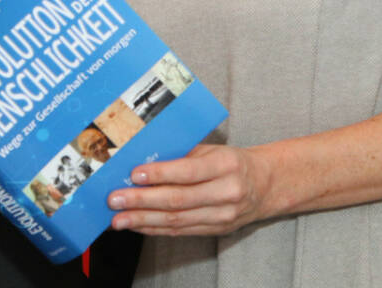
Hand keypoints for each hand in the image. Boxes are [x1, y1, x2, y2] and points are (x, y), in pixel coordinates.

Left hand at [107, 144, 273, 235]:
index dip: (160, 174)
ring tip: (119, 219)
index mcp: (226, 164)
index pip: (189, 171)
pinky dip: (156, 229)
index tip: (134, 174)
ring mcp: (223, 215)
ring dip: (143, 220)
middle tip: (116, 199)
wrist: (265, 185)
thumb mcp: (213, 150)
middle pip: (179, 200)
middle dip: (142, 201)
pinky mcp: (216, 230)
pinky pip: (181, 232)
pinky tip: (138, 225)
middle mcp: (227, 192)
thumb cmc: (232, 162)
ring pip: (177, 220)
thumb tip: (143, 159)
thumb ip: (182, 154)